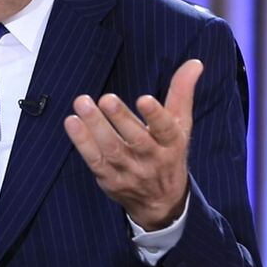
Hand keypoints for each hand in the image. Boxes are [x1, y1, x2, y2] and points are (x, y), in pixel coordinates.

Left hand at [63, 59, 203, 229]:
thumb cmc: (169, 153)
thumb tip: (194, 62)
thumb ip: (182, 93)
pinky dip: (82, 142)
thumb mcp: (181, 125)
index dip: (155, 115)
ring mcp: (129, 171)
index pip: (165, 130)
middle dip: (120, 119)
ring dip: (95, 126)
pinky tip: (72, 122)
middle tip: (106, 98)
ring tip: (82, 103)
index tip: (144, 99)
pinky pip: (94, 160)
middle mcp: (152, 159)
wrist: (161, 203)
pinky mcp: (109, 179)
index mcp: (171, 144)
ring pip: (112, 149)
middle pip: (136, 140)